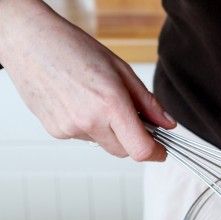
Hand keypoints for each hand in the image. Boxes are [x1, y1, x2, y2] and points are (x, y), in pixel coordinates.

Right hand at [0, 0, 174, 160]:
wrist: (27, 41)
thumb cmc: (72, 48)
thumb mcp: (120, 70)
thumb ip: (148, 102)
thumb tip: (168, 124)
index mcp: (110, 104)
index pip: (141, 150)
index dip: (156, 153)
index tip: (162, 150)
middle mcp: (89, 121)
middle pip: (125, 152)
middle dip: (134, 140)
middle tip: (132, 117)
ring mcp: (70, 129)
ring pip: (104, 144)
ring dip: (110, 131)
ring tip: (97, 100)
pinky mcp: (56, 132)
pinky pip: (84, 138)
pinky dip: (90, 127)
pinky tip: (79, 102)